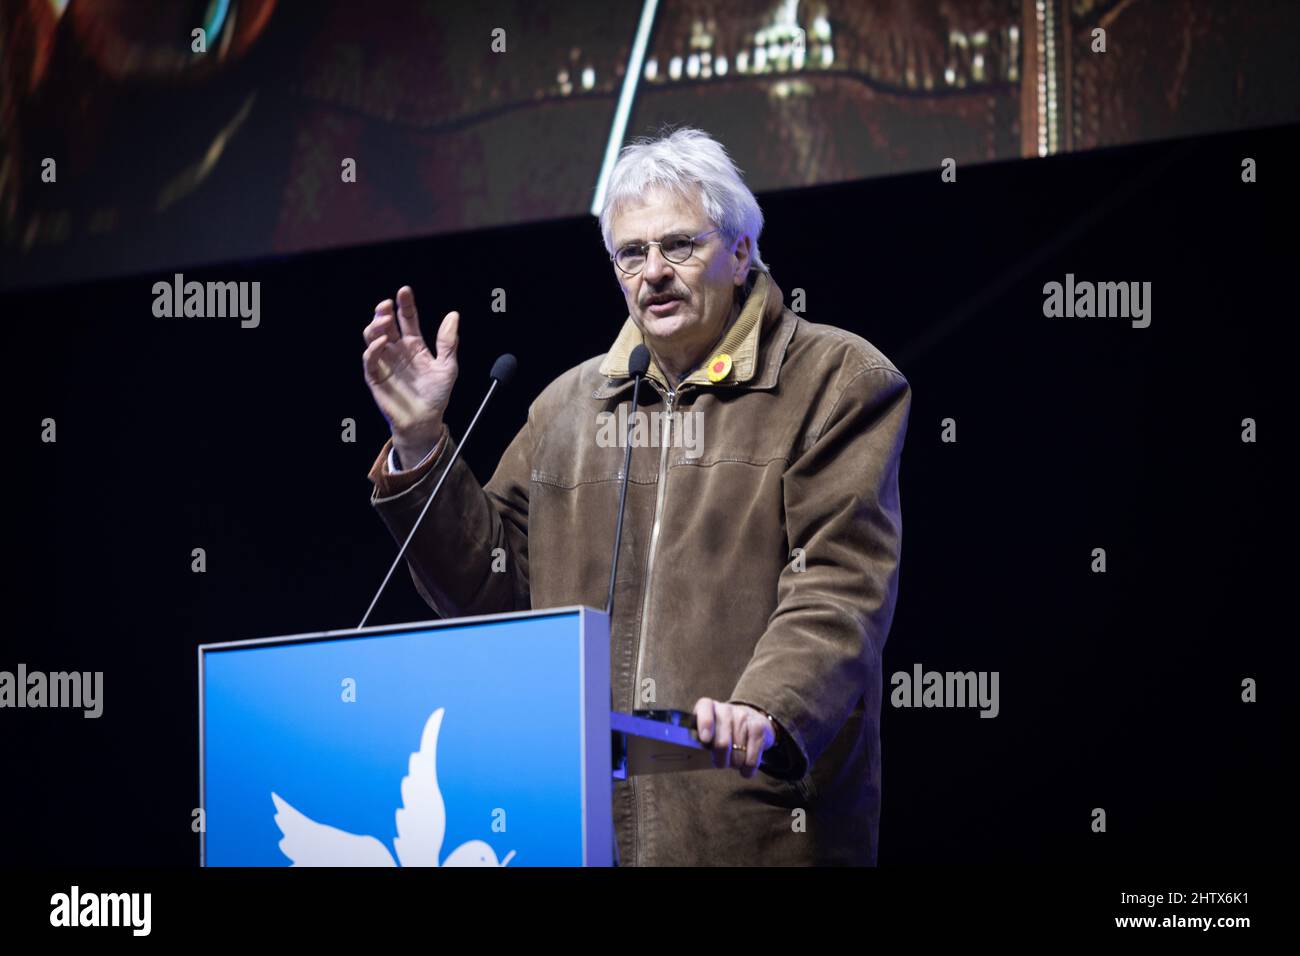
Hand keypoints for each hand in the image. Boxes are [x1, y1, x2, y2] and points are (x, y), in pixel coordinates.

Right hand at [362, 286, 458, 465]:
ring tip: (384, 320)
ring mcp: (385, 362)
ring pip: (373, 337)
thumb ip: (448, 342)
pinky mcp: (376, 376)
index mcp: (414, 345)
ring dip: (376, 326)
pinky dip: (373, 348)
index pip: (407, 319)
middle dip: (384, 311)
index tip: (404, 291)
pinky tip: (383, 341)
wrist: (426, 421)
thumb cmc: (436, 395)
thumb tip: (453, 315)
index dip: (405, 305)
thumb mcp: (447, 366)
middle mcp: (397, 350)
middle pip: (386, 324)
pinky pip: (370, 359)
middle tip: (387, 304)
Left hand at [692, 698, 776, 778]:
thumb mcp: (707, 730)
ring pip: (737, 754)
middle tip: (720, 762)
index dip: (705, 724)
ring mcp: (743, 717)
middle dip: (720, 760)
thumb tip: (693, 757)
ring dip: (734, 764)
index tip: (705, 740)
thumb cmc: (722, 730)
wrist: (751, 718)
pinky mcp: (759, 727)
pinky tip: (745, 767)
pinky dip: (747, 768)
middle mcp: (726, 709)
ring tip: (734, 760)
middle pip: (722, 743)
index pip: (705, 710)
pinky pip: (751, 758)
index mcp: (708, 707)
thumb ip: (698, 739)